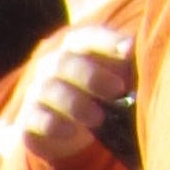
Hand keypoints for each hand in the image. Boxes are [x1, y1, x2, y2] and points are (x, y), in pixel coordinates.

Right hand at [14, 25, 134, 166]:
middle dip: (93, 76)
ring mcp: (36, 91)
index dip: (108, 42)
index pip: (88, 38)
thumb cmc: (99, 95)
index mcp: (76, 48)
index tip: (130, 51)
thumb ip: (128, 69)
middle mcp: (51, 65)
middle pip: (66, 63)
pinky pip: (36, 118)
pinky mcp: (28, 119)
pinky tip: (71, 132)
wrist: (67, 130)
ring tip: (98, 119)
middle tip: (117, 91)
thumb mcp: (116, 79)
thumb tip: (141, 61)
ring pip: (50, 90)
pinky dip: (53, 125)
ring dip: (75, 103)